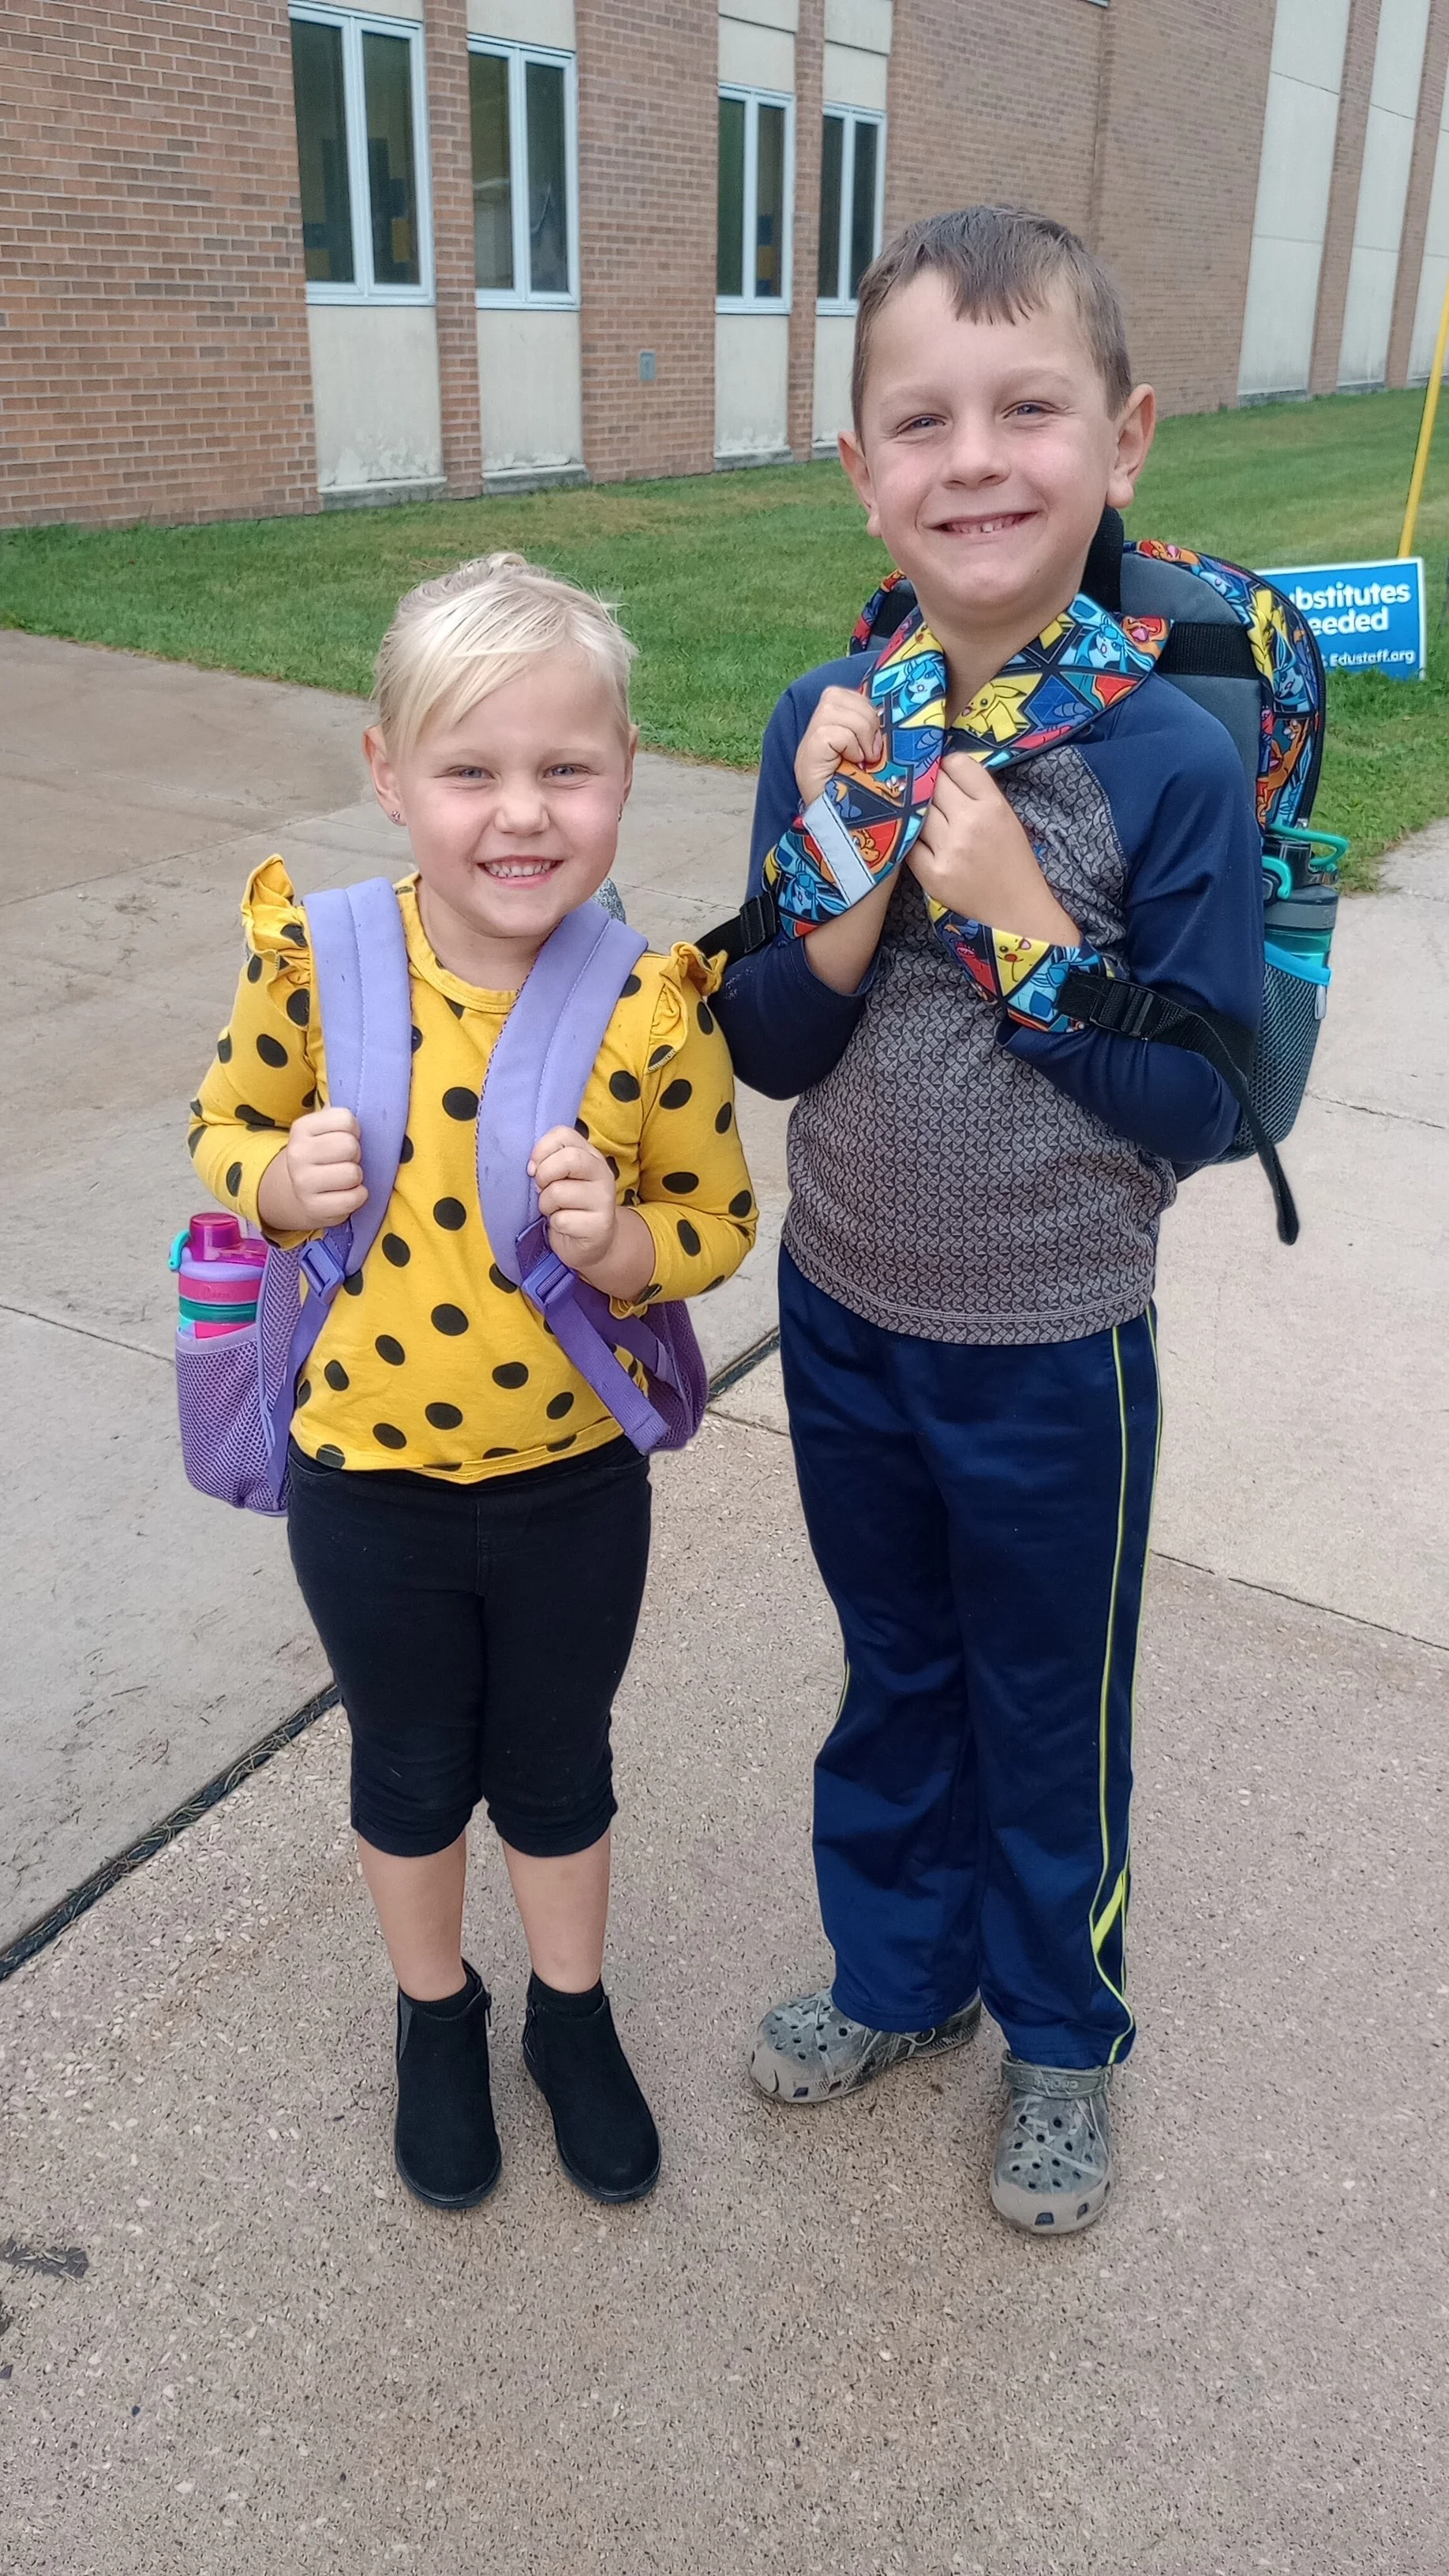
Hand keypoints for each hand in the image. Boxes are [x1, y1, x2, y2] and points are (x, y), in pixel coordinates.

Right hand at [257, 1105, 365, 1232]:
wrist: (299, 1192)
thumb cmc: (324, 1154)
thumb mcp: (326, 1129)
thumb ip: (340, 1114)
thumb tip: (367, 1101)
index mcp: (302, 1128)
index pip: (346, 1119)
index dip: (354, 1130)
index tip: (346, 1138)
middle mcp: (297, 1154)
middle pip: (349, 1146)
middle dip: (355, 1154)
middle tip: (346, 1160)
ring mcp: (302, 1182)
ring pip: (352, 1174)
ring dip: (357, 1177)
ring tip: (345, 1177)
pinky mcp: (314, 1207)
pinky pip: (353, 1198)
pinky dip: (358, 1197)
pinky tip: (346, 1193)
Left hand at [528, 1126, 656, 1300]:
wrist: (591, 1243)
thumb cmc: (569, 1206)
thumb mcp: (559, 1178)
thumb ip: (549, 1162)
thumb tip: (532, 1167)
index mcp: (590, 1155)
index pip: (564, 1134)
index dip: (542, 1149)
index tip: (533, 1168)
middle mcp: (602, 1173)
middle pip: (569, 1158)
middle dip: (544, 1175)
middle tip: (542, 1189)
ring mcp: (604, 1199)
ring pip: (559, 1192)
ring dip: (546, 1205)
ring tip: (554, 1210)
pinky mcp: (600, 1225)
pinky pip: (561, 1220)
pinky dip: (555, 1225)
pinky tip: (565, 1227)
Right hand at [793, 686, 884, 805]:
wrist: (849, 825)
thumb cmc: (865, 792)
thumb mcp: (872, 753)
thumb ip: (872, 730)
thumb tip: (888, 711)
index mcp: (829, 726)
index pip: (842, 693)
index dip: (864, 706)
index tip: (876, 737)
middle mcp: (813, 731)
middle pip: (835, 695)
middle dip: (865, 717)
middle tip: (874, 749)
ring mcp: (808, 743)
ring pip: (833, 708)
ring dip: (860, 731)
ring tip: (865, 757)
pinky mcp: (808, 754)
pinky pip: (830, 731)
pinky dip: (849, 744)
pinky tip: (855, 762)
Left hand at [907, 753, 1080, 944]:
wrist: (1016, 913)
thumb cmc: (1013, 864)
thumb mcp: (1007, 819)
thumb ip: (979, 793)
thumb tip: (944, 769)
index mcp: (994, 806)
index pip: (958, 763)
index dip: (948, 766)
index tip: (946, 775)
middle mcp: (970, 823)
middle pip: (934, 784)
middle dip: (931, 785)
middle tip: (931, 796)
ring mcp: (949, 849)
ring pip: (918, 811)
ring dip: (919, 812)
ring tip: (927, 820)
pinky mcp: (932, 874)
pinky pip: (909, 843)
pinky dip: (913, 841)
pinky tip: (922, 843)